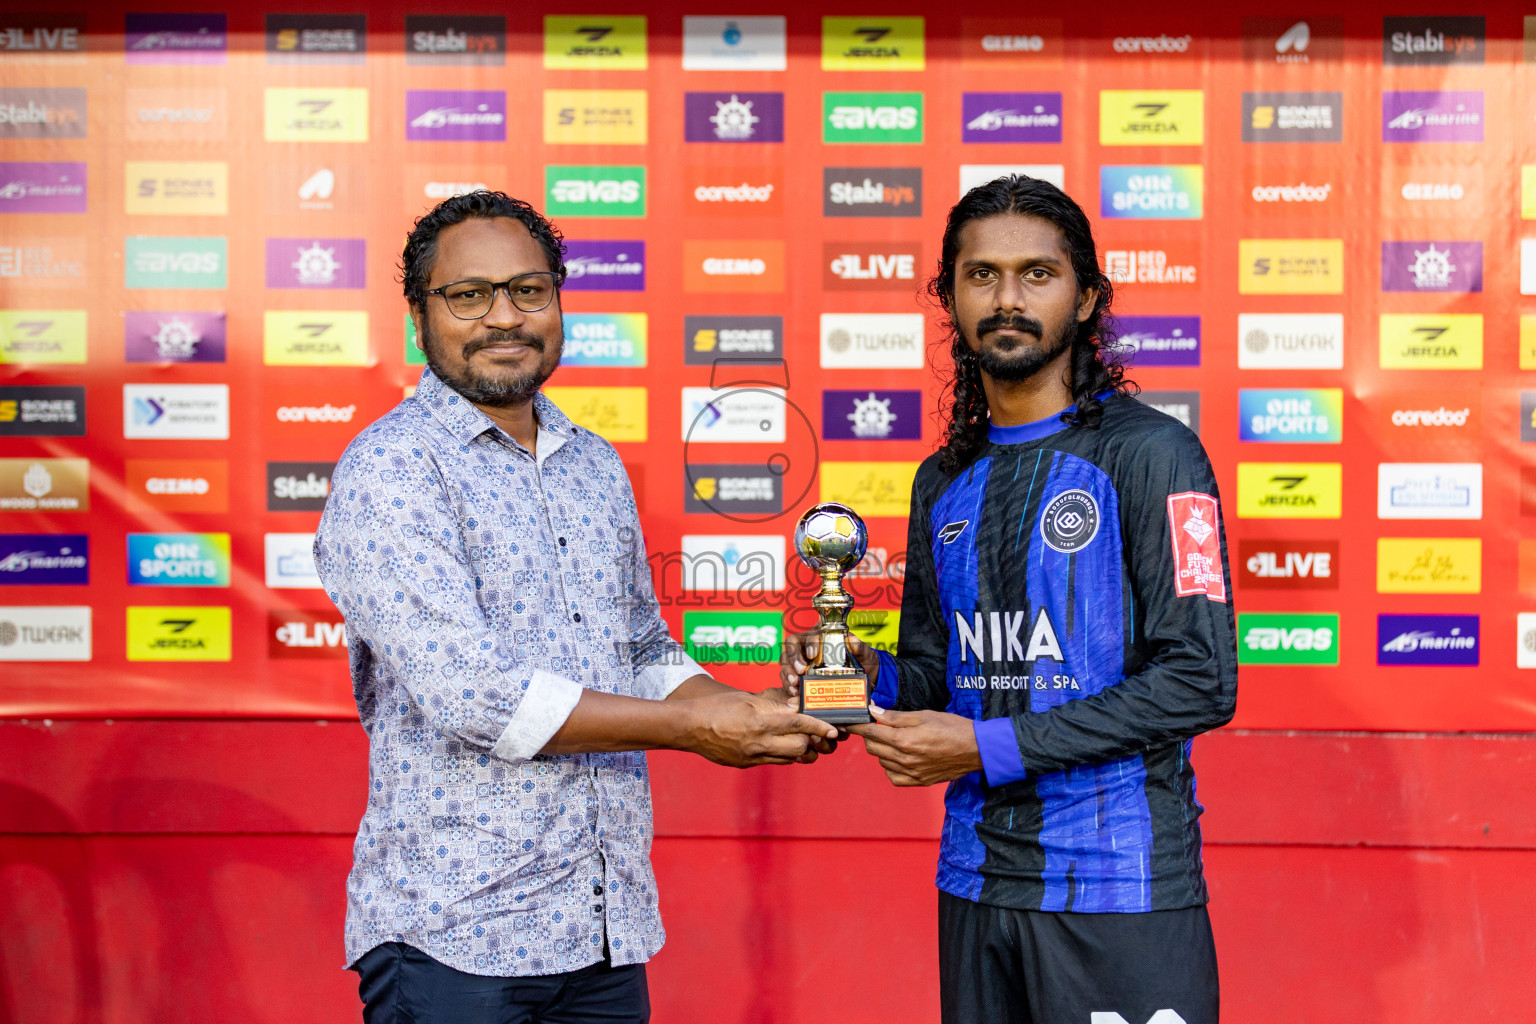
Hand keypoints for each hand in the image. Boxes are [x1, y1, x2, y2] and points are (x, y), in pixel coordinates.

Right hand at [681, 690, 838, 767]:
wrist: (688, 727)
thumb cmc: (717, 707)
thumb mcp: (747, 699)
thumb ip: (774, 705)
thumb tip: (797, 708)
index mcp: (760, 723)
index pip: (798, 725)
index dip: (818, 727)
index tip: (832, 729)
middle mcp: (758, 743)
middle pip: (799, 748)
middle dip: (809, 740)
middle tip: (810, 731)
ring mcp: (752, 757)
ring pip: (788, 759)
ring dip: (797, 749)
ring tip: (795, 737)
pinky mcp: (746, 765)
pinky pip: (773, 762)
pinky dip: (781, 753)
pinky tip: (776, 743)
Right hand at [779, 630, 879, 699]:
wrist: (863, 676)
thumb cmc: (861, 660)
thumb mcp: (864, 653)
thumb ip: (860, 647)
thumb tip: (853, 642)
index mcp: (822, 635)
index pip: (811, 634)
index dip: (810, 643)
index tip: (813, 655)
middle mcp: (808, 644)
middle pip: (791, 646)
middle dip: (793, 659)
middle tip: (799, 673)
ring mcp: (801, 658)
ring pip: (786, 660)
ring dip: (787, 672)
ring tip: (795, 685)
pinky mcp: (798, 673)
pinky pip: (787, 675)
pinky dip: (788, 683)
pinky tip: (794, 691)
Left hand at [847, 708, 981, 786]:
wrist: (976, 749)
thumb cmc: (953, 728)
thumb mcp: (924, 715)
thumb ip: (896, 717)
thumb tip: (874, 712)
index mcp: (905, 740)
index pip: (871, 733)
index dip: (858, 726)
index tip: (850, 723)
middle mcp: (905, 759)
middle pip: (873, 749)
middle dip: (871, 737)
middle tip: (878, 727)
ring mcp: (912, 773)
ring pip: (881, 762)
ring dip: (881, 751)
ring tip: (894, 741)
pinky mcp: (918, 781)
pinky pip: (893, 777)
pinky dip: (891, 768)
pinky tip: (899, 758)